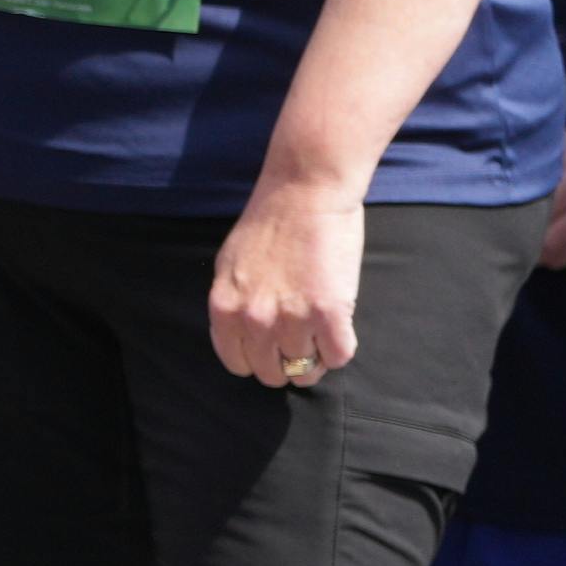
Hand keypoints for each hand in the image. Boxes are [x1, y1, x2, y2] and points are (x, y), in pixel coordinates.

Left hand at [208, 179, 362, 389]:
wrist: (304, 193)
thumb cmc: (269, 224)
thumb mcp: (231, 267)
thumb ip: (234, 303)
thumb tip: (246, 334)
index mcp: (224, 309)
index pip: (237, 363)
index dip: (257, 361)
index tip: (272, 351)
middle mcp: (253, 320)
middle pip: (271, 373)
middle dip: (287, 364)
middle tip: (301, 346)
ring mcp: (291, 319)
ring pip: (307, 369)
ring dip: (317, 356)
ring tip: (322, 333)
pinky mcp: (329, 313)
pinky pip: (339, 355)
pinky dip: (341, 349)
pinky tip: (339, 330)